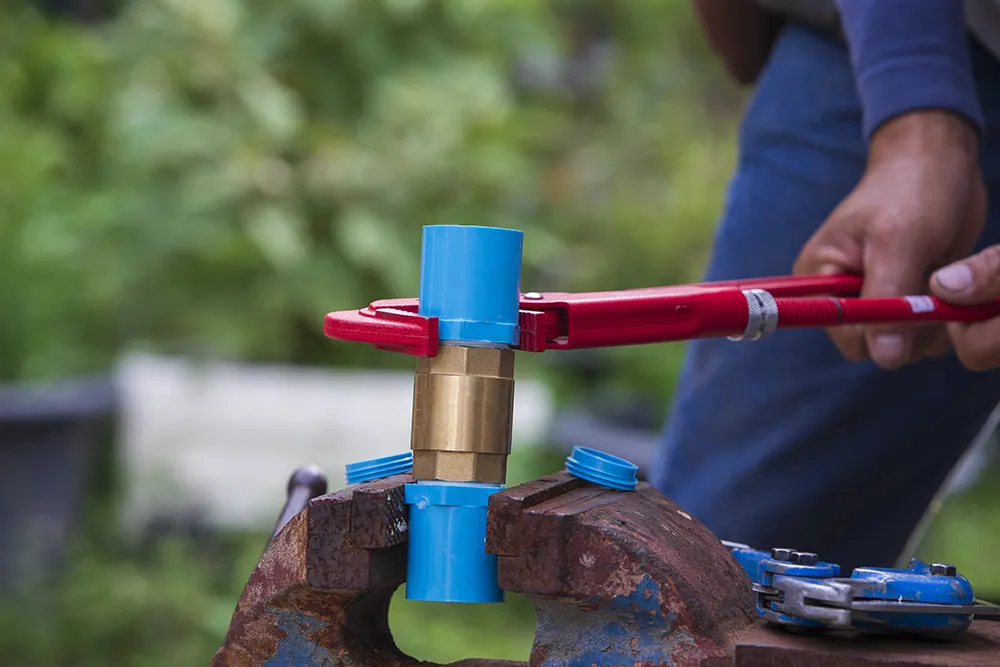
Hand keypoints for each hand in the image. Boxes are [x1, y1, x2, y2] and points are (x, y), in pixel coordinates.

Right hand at [793, 111, 986, 368]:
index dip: (881, 327)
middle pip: (874, 345)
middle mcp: (839, 294)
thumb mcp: (901, 240)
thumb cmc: (912, 190)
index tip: (910, 301)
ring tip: (937, 274)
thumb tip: (884, 357)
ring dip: (929, 318)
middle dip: (908, 323)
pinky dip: (939, 316)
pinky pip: (920, 333)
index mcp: (820, 278)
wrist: (938, 164)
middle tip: (929, 282)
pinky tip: (942, 283)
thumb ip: (887, 299)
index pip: (844, 334)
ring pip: (901, 344)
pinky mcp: (899, 300)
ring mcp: (871, 299)